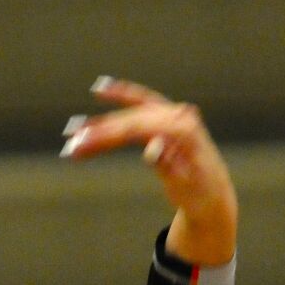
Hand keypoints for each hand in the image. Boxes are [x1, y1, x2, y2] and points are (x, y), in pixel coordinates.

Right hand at [61, 77, 236, 267]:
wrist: (213, 195)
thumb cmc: (199, 195)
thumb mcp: (185, 189)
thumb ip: (168, 167)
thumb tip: (151, 149)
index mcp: (185, 133)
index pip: (139, 128)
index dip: (109, 134)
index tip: (86, 143)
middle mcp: (179, 118)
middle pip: (132, 120)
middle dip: (99, 131)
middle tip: (72, 143)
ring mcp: (173, 116)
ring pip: (131, 114)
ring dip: (101, 122)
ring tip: (73, 131)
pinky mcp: (166, 119)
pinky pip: (141, 104)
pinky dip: (121, 96)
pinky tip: (101, 89)